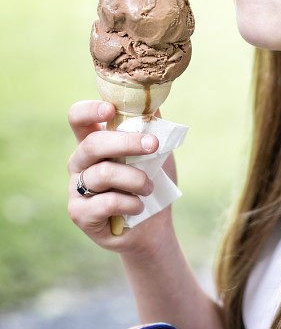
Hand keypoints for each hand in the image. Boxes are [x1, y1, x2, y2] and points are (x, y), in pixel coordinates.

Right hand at [67, 100, 176, 254]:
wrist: (153, 226)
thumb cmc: (151, 182)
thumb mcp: (157, 152)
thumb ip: (153, 127)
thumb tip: (155, 102)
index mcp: (93, 141)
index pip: (78, 118)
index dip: (90, 110)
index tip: (111, 110)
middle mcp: (79, 162)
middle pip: (92, 144)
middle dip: (126, 143)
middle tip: (153, 145)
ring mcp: (76, 188)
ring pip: (102, 174)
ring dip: (135, 179)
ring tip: (149, 187)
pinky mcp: (80, 213)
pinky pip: (105, 202)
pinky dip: (130, 203)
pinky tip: (139, 206)